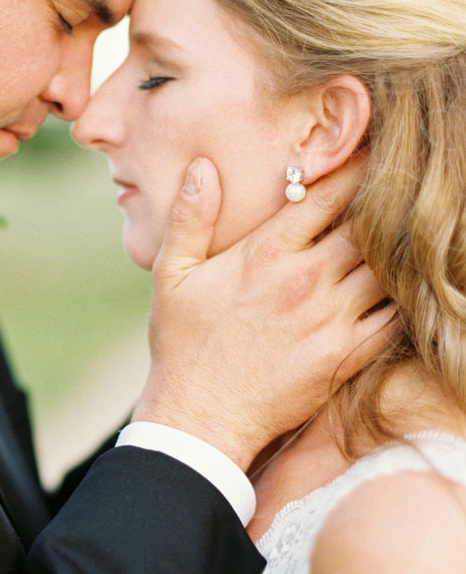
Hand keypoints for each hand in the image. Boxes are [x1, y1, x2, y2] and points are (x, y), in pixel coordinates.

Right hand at [134, 154, 394, 469]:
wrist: (200, 418)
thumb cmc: (182, 346)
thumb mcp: (170, 275)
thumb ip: (190, 217)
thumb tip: (205, 166)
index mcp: (267, 253)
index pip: (329, 193)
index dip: (355, 167)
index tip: (366, 155)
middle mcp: (306, 280)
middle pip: (369, 224)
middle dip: (383, 204)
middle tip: (394, 192)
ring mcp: (331, 320)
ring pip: (389, 268)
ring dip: (395, 251)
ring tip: (400, 238)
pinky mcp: (346, 357)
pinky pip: (394, 318)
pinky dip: (403, 300)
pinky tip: (398, 290)